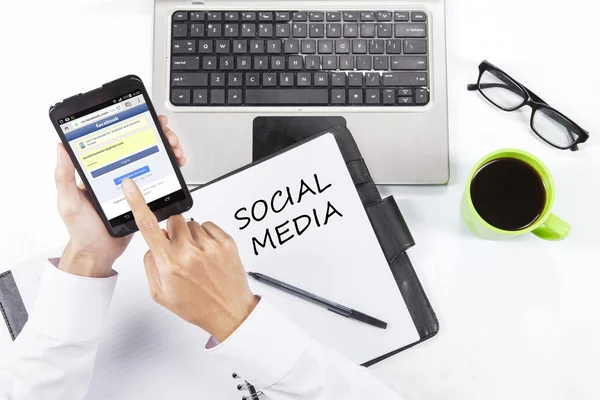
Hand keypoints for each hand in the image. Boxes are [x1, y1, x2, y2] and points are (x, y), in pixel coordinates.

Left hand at [56, 116, 185, 277]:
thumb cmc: (81, 230)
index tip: (147, 121)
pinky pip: (160, 178)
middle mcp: (117, 172)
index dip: (134, 126)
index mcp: (99, 170)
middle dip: (158, 135)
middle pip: (141, 145)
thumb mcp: (68, 202)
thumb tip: (60, 147)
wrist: (99, 254)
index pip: (118, 140)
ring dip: (167, 149)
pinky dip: (170, 168)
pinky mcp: (143, 196)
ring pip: (154, 158)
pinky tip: (176, 165)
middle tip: (167, 137)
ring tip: (175, 150)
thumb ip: (64, 176)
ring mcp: (132, 183)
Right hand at [122, 178, 257, 341]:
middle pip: (173, 221)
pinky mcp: (226, 243)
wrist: (229, 312)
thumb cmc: (197, 305)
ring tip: (197, 257)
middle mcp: (189, 252)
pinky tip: (208, 254)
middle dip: (172, 231)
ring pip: (192, 223)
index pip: (148, 225)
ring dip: (191, 235)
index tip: (131, 186)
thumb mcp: (161, 294)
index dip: (137, 202)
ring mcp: (209, 246)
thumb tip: (152, 245)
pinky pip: (209, 225)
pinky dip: (206, 236)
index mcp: (170, 264)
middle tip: (179, 250)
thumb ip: (151, 265)